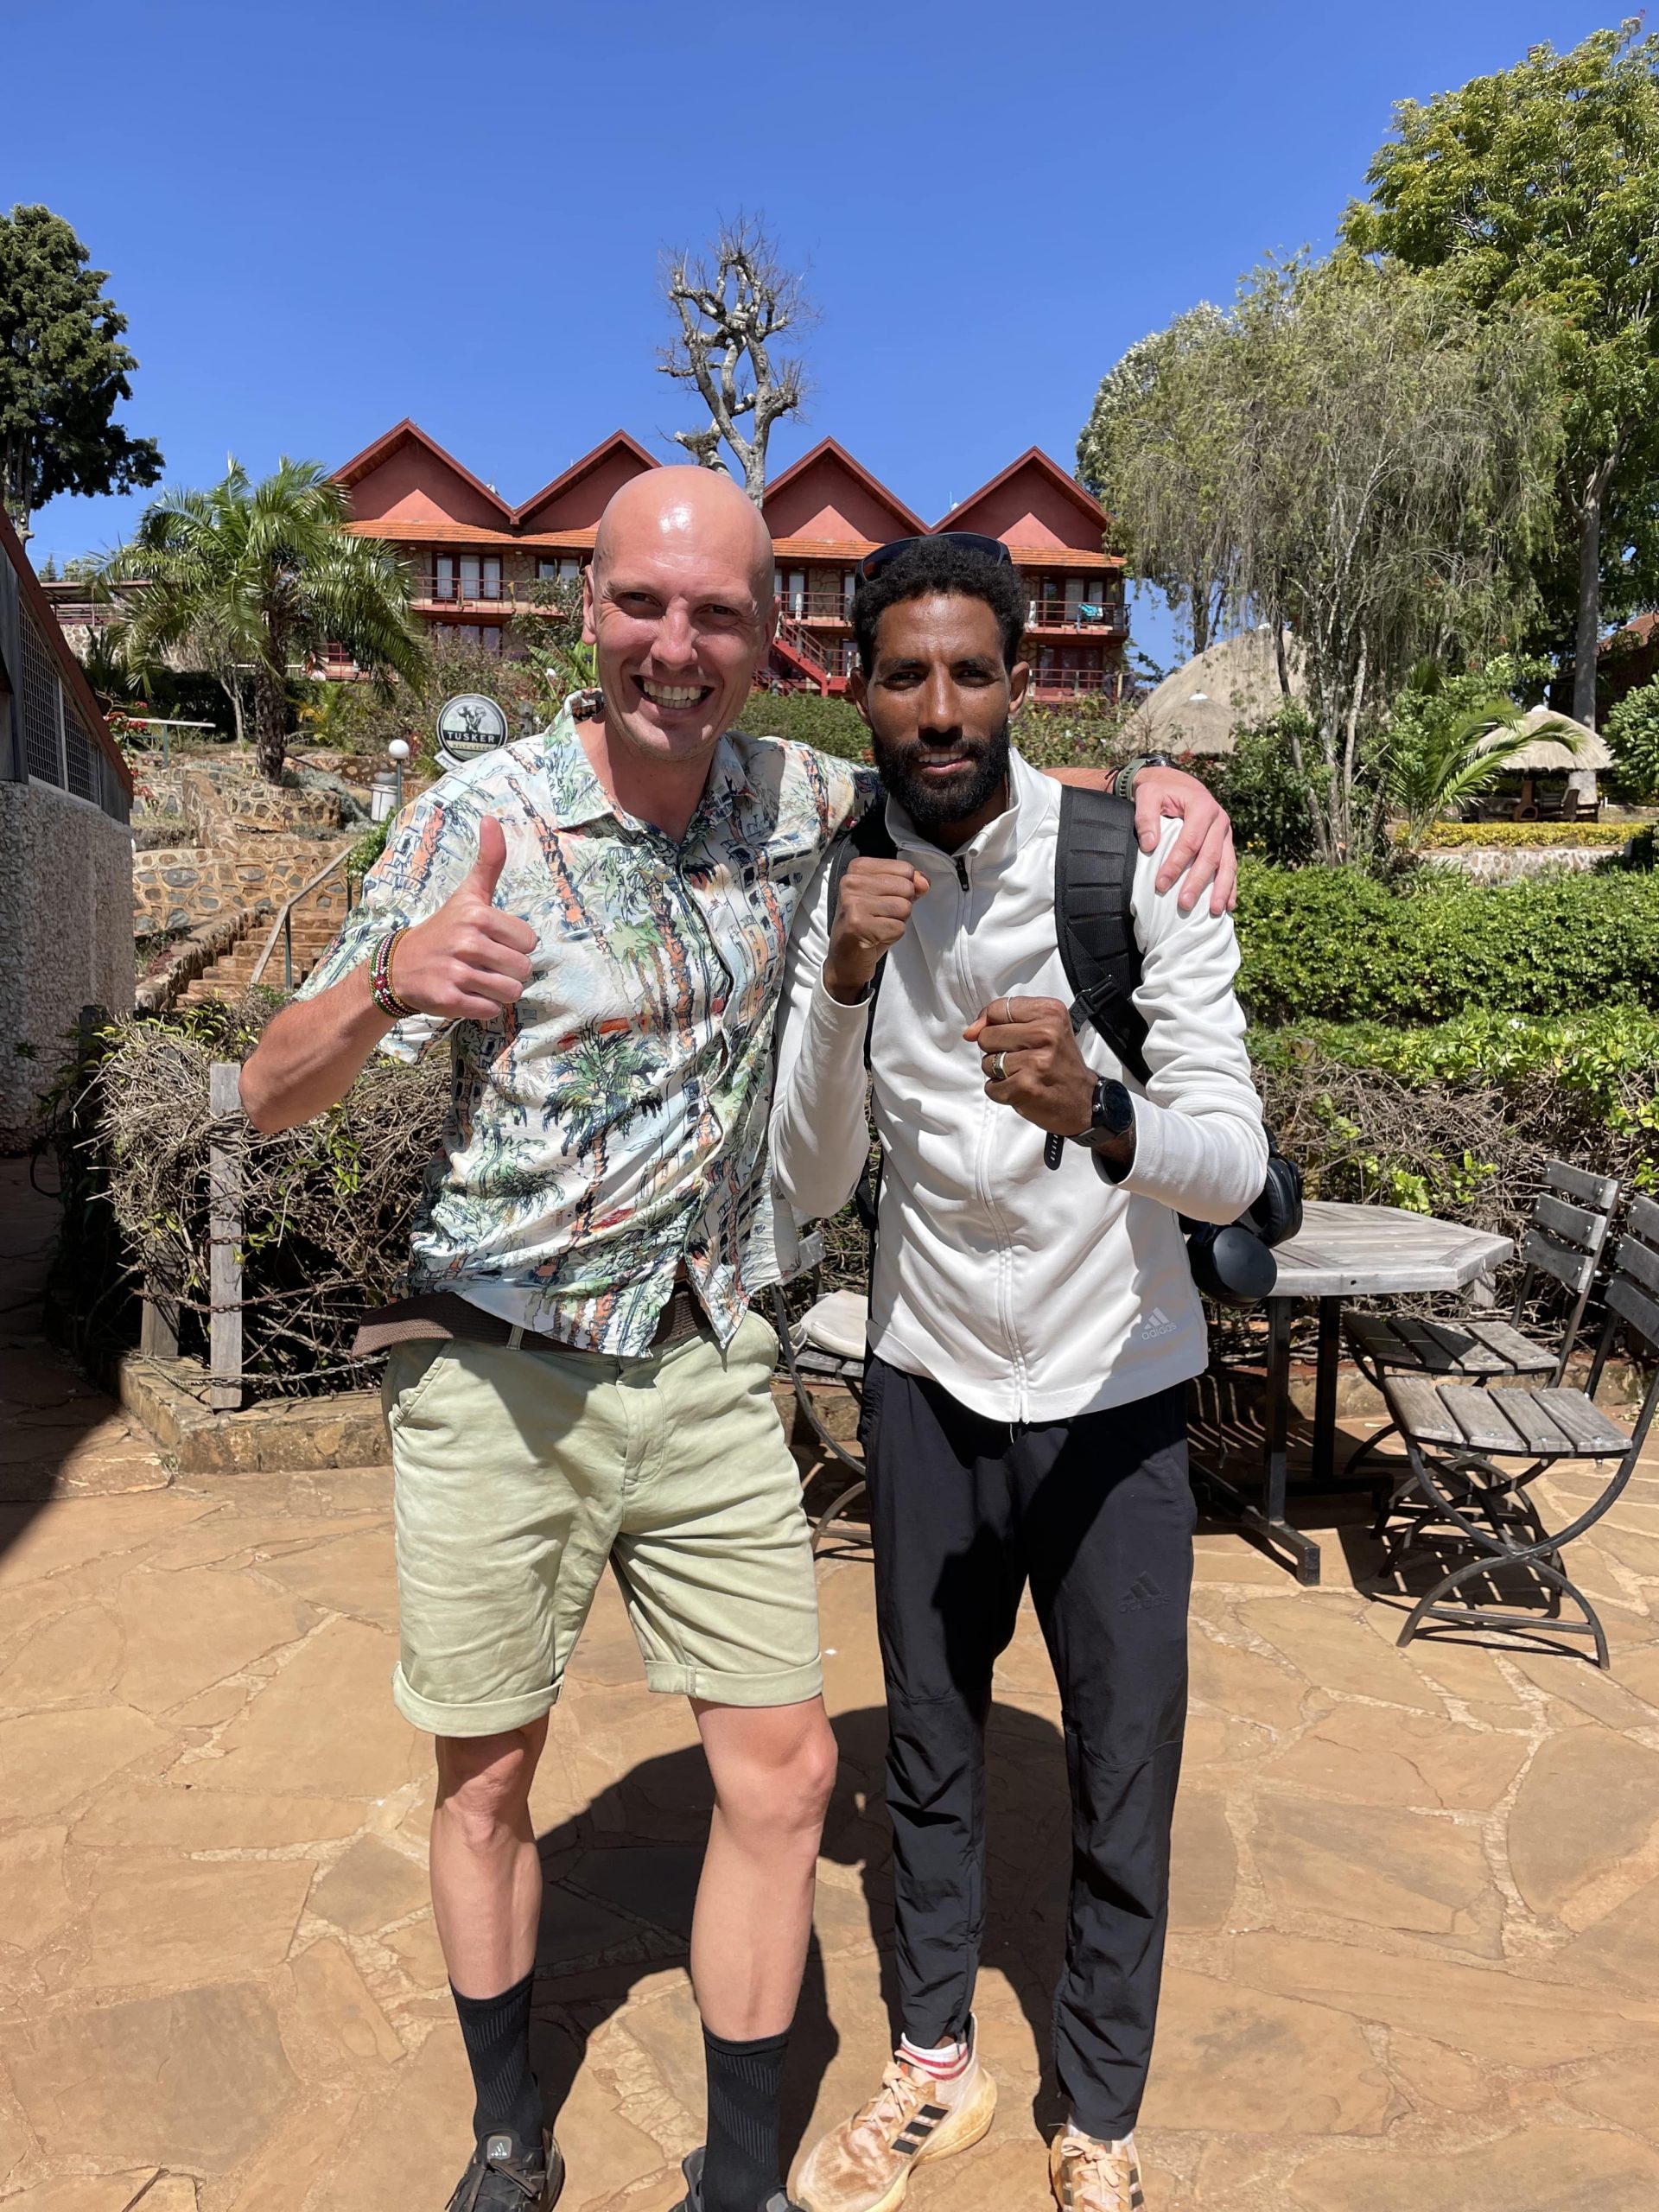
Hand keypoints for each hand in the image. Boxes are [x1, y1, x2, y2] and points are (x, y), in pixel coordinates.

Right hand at [385, 816, 536, 1020]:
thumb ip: (488, 862)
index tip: (492, 942)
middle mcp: (467, 942)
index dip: (514, 946)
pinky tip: (465, 994)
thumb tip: (492, 819)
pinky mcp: (450, 999)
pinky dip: (483, 1007)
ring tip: (476, 979)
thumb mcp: (467, 894)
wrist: (400, 966)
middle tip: (484, 964)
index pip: (529, 941)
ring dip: (498, 991)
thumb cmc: (443, 929)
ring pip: (511, 992)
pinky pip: (491, 1010)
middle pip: (523, 969)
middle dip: (508, 971)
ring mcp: (457, 972)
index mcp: (477, 915)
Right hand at [824, 856, 928, 1003]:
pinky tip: (875, 936)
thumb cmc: (867, 925)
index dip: (904, 887)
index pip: (905, 868)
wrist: (846, 957)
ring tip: (878, 926)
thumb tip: (923, 882)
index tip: (883, 899)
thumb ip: (909, 884)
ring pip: (904, 907)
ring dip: (897, 922)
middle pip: (906, 887)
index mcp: (858, 868)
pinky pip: (899, 927)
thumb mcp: (888, 898)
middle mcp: (852, 882)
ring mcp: (853, 903)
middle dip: (901, 906)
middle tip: (880, 916)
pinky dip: (892, 936)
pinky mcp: (859, 924)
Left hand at [963, 996, 1093, 1135]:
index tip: (1003, 1035)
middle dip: (996, 1050)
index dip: (990, 1023)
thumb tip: (970, 1032)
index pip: (998, 1008)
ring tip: (1024, 1074)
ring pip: (987, 1063)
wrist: (1085, 1100)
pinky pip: (991, 1087)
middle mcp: (1045, 1034)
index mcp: (1050, 1012)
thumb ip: (1005, 1021)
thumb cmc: (1060, 1063)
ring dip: (999, 1073)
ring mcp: (1035, 1061)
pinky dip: (1002, 1092)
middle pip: (987, 1036)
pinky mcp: (1025, 1086)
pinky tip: (1022, 1090)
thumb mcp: (1044, 1028)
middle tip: (1022, 1059)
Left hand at [1133, 766, 1236, 915]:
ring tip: (1214, 912)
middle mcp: (1219, 820)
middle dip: (1197, 882)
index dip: (1176, 864)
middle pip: (1210, 856)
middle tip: (1184, 904)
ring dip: (1221, 889)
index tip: (1161, 884)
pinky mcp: (1226, 843)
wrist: (1176, 783)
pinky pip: (1231, 866)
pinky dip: (1231, 886)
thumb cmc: (1160, 790)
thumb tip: (1150, 845)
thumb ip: (1145, 816)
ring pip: (1227, 864)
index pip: (1190, 841)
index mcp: (1202, 806)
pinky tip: (1228, 905)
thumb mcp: (1148, 794)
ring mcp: (1225, 833)